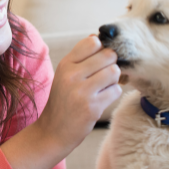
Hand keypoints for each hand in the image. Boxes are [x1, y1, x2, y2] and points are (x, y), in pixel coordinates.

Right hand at [40, 34, 121, 149]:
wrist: (53, 131)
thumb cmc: (63, 100)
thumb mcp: (65, 75)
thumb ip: (80, 57)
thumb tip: (96, 37)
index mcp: (65, 64)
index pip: (93, 42)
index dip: (101, 49)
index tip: (99, 60)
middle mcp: (72, 75)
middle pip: (108, 55)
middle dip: (111, 64)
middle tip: (104, 75)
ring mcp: (82, 91)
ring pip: (114, 72)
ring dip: (114, 80)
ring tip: (104, 87)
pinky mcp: (92, 107)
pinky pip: (116, 90)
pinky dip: (113, 94)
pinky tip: (102, 99)